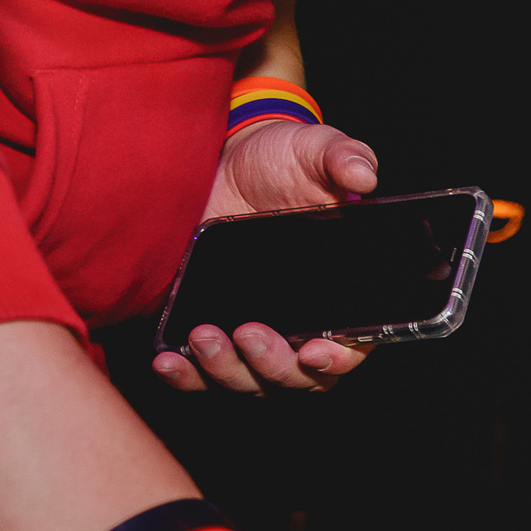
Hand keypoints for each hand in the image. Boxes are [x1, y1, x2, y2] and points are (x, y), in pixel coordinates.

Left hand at [153, 119, 383, 394]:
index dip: (338, 359)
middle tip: (249, 332)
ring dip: (227, 370)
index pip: (352, 347)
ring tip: (203, 336)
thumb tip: (364, 173)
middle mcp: (302, 324)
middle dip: (273, 366)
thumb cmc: (279, 159)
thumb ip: (343, 156)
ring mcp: (253, 331)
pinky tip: (167, 361)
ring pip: (250, 381)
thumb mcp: (313, 149)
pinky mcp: (207, 326)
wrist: (220, 160)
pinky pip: (200, 374)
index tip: (314, 351)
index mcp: (343, 295)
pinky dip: (185, 377)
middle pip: (298, 377)